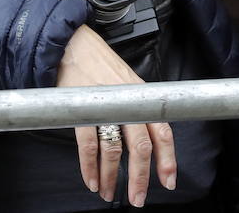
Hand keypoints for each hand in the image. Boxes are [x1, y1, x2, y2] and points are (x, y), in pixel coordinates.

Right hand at [55, 25, 176, 206]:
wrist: (70, 42)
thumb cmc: (97, 61)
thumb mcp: (125, 79)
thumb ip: (134, 104)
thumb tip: (143, 136)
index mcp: (139, 95)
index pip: (162, 130)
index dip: (168, 158)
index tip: (168, 181)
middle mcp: (125, 101)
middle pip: (140, 146)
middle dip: (140, 177)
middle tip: (137, 199)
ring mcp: (104, 105)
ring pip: (113, 149)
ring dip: (111, 176)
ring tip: (108, 193)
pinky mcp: (82, 108)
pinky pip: (88, 145)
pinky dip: (90, 167)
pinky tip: (92, 180)